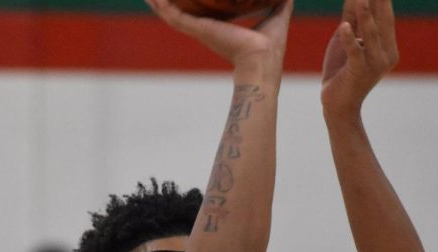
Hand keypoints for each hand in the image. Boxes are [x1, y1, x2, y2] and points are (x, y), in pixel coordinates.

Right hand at [146, 0, 293, 70]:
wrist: (262, 60)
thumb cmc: (270, 46)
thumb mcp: (276, 14)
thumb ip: (280, 1)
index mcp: (221, 27)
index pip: (202, 12)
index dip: (192, 1)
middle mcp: (207, 28)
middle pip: (182, 11)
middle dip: (168, 0)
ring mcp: (199, 30)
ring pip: (172, 12)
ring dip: (158, 2)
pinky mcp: (198, 29)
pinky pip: (174, 15)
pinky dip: (162, 6)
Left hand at [321, 0, 398, 116]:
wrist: (337, 105)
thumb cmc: (342, 71)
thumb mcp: (346, 39)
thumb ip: (352, 18)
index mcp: (387, 46)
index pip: (385, 15)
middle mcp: (386, 55)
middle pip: (383, 21)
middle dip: (378, 0)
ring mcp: (374, 64)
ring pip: (371, 35)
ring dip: (365, 14)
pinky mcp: (359, 73)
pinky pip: (354, 53)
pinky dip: (349, 40)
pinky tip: (344, 27)